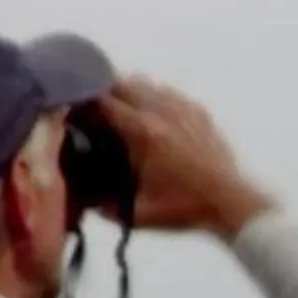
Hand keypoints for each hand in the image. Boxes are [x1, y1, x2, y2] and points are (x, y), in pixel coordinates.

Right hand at [98, 76, 274, 239]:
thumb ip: (103, 206)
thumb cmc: (184, 209)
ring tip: (117, 109)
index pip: (102, 103)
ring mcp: (183, 108)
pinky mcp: (198, 111)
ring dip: (127, 92)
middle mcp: (162, 112)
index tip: (69, 110)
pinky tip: (149, 115)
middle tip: (89, 107)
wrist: (229, 202)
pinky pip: (168, 92)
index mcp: (143, 132)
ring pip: (145, 83)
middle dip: (101, 91)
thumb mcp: (137, 213)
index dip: (81, 104)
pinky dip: (153, 97)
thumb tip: (81, 199)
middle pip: (122, 83)